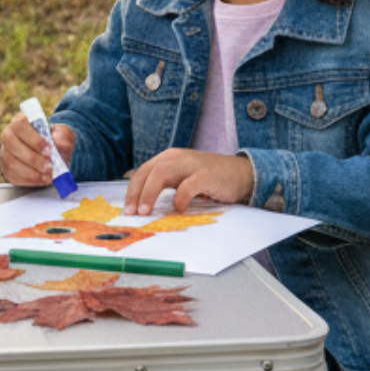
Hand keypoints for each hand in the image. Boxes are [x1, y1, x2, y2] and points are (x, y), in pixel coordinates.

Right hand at [0, 113, 75, 187]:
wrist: (48, 155)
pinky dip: (30, 180)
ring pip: (12, 162)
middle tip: (49, 166)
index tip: (49, 149)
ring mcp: (5, 152)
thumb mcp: (62, 134)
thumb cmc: (53, 141)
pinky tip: (41, 179)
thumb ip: (63, 136)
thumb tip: (60, 143)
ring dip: (31, 171)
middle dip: (32, 158)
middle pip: (12, 143)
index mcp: (21, 121)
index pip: (20, 125)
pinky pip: (14, 175)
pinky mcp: (6, 168)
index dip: (34, 138)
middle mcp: (9, 135)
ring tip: (47, 174)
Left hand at [124, 148, 255, 214]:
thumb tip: (139, 200)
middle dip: (137, 193)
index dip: (132, 190)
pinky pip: (187, 186)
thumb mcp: (182, 176)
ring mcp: (192, 164)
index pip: (143, 171)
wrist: (242, 174)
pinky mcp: (206, 175)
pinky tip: (179, 209)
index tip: (127, 209)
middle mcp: (177, 157)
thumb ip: (164, 182)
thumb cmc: (208, 179)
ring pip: (162, 174)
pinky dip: (180, 199)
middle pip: (149, 172)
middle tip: (132, 213)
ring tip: (146, 212)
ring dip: (150, 194)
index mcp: (168, 157)